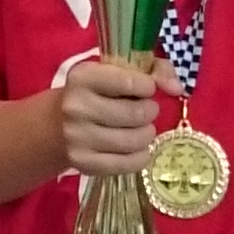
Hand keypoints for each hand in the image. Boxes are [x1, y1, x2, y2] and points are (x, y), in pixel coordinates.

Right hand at [55, 58, 175, 181]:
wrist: (56, 125)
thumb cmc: (96, 93)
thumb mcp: (117, 71)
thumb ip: (153, 69)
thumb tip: (177, 89)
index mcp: (82, 77)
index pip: (130, 81)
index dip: (147, 86)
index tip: (144, 89)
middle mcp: (76, 107)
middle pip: (136, 114)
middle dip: (149, 111)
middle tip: (145, 111)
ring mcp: (78, 137)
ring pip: (135, 140)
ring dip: (147, 134)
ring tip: (140, 129)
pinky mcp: (84, 163)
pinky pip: (129, 163)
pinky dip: (141, 156)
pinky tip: (136, 148)